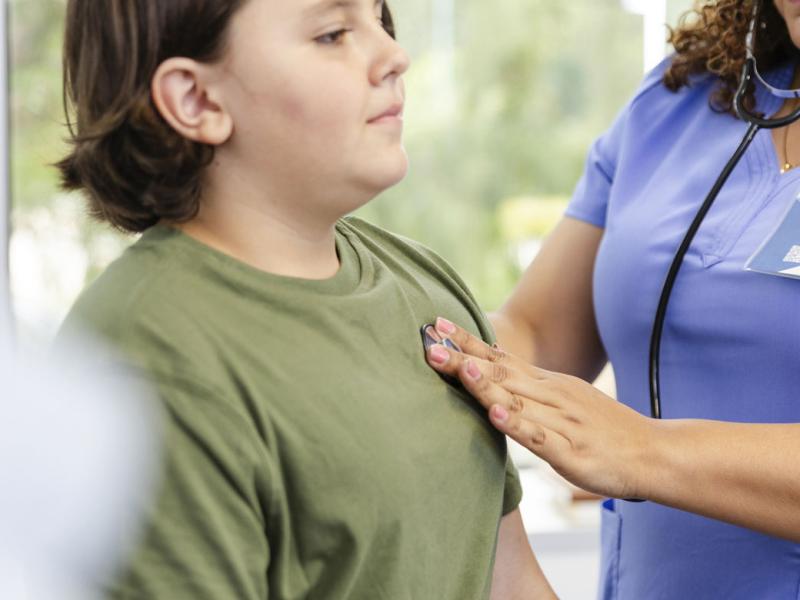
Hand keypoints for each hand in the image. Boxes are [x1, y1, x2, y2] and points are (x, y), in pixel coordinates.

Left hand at [426, 317, 656, 499]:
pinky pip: (540, 437)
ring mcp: (560, 421)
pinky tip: (497, 415)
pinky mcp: (570, 451)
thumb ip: (528, 389)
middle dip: (463, 360)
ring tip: (459, 369)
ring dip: (485, 385)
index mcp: (546, 383)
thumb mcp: (563, 399)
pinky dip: (517, 425)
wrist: (651, 452)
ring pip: (517, 401)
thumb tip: (490, 377)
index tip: (436, 326)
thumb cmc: (601, 429)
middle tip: (430, 345)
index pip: (499, 358)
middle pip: (500, 374)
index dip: (467, 343)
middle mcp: (550, 395)